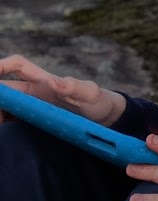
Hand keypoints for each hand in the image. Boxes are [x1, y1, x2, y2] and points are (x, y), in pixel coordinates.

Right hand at [0, 54, 124, 125]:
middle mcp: (34, 91)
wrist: (104, 118)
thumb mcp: (90, 94)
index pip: (18, 65)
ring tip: (1, 125)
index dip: (2, 65)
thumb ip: (76, 87)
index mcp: (45, 80)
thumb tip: (55, 82)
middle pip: (6, 88)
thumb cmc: (98, 101)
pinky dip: (5, 123)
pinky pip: (12, 120)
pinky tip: (6, 134)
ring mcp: (32, 106)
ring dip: (0, 113)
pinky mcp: (33, 120)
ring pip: (6, 106)